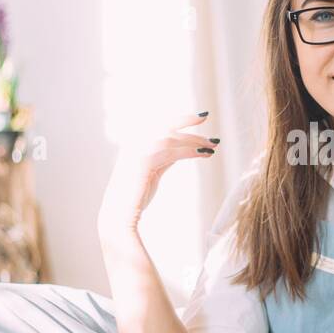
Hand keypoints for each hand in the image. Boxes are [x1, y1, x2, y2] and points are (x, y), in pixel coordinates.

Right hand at [97, 111, 219, 235]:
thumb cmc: (135, 197)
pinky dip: (189, 151)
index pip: (162, 125)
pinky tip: (204, 154)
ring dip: (195, 141)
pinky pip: (172, 151)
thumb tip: (183, 150)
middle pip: (168, 127)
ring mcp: (137, 150)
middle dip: (192, 126)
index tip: (202, 117)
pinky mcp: (143, 160)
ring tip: (213, 147)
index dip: (183, 120)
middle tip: (214, 137)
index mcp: (135, 143)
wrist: (119, 214)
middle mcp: (135, 143)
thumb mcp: (153, 172)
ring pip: (172, 138)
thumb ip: (164, 159)